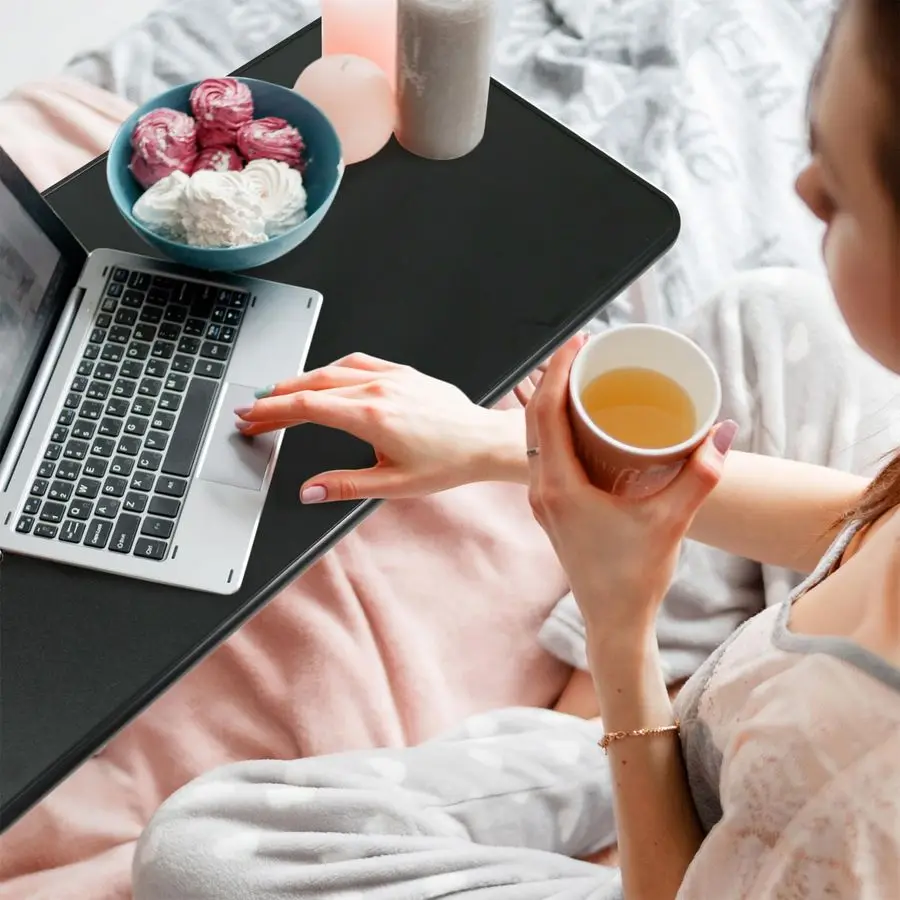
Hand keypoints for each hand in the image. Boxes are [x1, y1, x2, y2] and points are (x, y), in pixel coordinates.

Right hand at [234, 353, 521, 501]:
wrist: (483, 442)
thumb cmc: (448, 462)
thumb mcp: (393, 484)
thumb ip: (345, 486)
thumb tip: (310, 492)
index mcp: (371, 416)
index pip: (307, 408)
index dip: (272, 412)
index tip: (251, 418)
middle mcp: (379, 389)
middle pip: (312, 385)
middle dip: (276, 397)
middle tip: (253, 409)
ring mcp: (392, 376)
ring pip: (333, 369)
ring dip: (300, 379)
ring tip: (278, 393)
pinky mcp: (404, 372)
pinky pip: (360, 361)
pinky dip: (333, 367)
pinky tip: (324, 375)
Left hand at [525, 335, 737, 642]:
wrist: (613, 620)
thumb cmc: (636, 576)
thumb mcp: (672, 522)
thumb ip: (700, 476)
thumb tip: (724, 430)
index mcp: (559, 487)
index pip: (545, 413)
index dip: (558, 370)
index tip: (579, 341)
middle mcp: (542, 490)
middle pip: (535, 418)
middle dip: (555, 377)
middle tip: (585, 350)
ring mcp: (543, 500)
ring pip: (535, 436)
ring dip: (552, 401)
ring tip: (582, 376)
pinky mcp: (552, 508)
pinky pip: (544, 453)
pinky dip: (556, 427)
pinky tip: (580, 420)